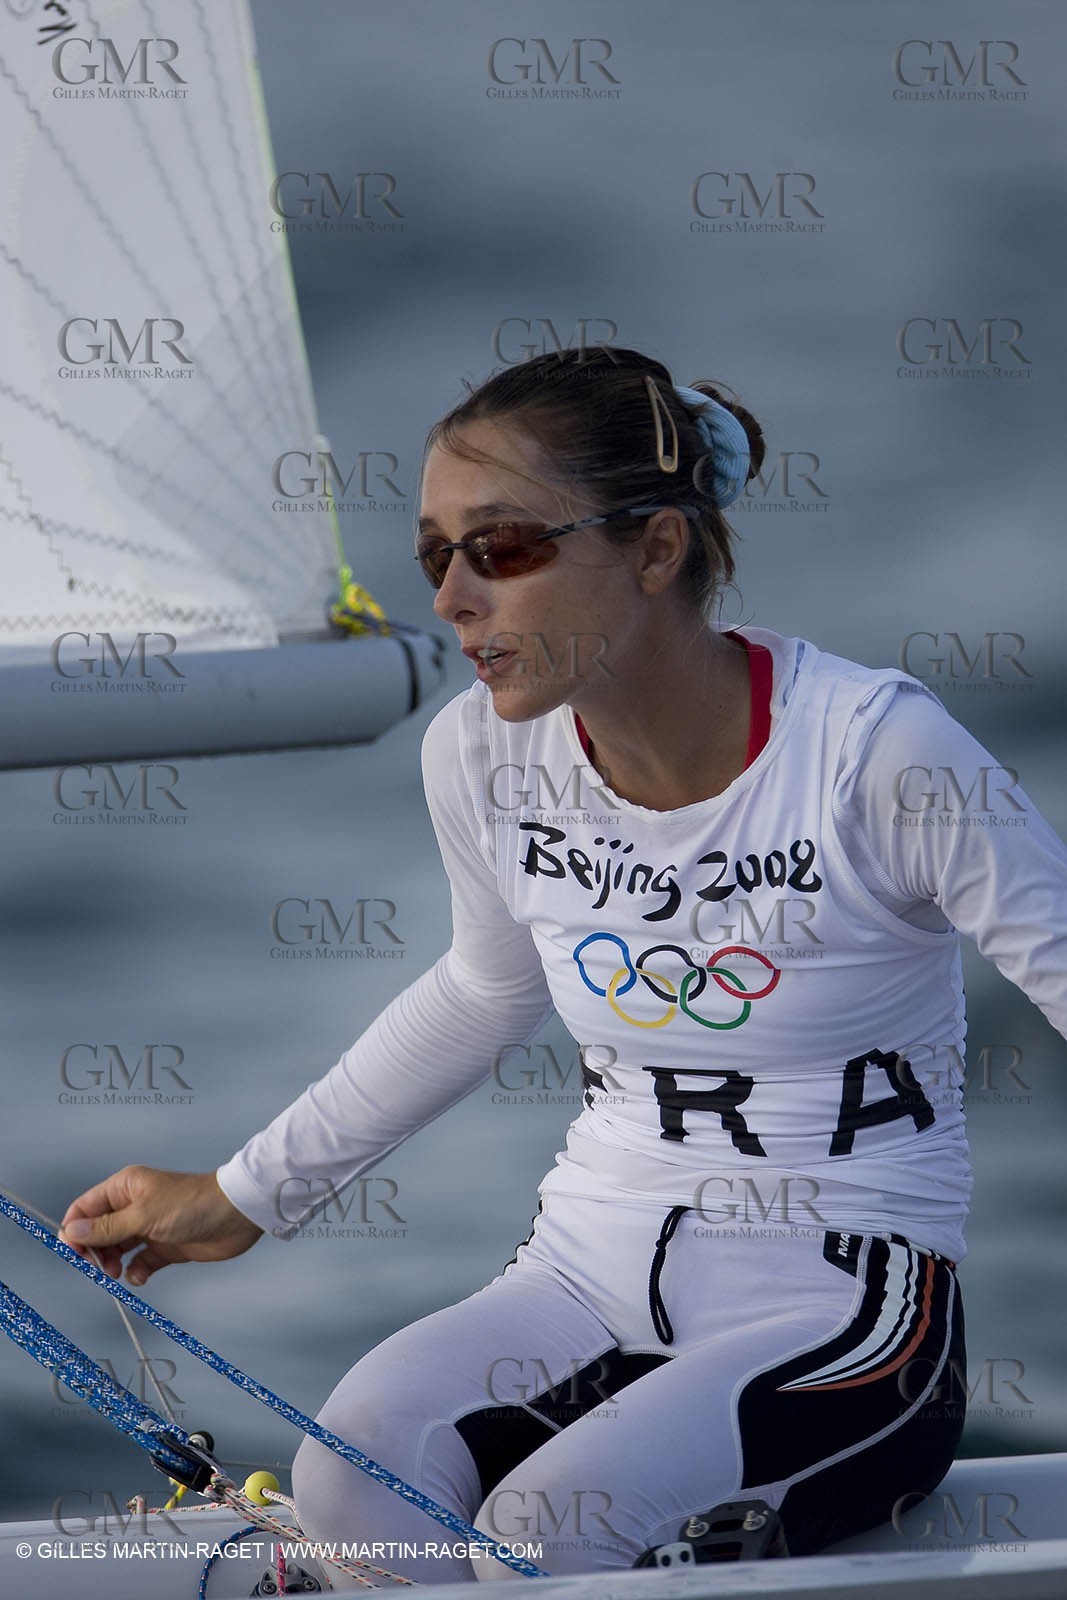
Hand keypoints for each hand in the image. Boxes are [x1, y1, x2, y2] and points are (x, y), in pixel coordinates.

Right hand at [59, 1166, 262, 1285]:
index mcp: (125, 1188)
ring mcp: (150, 1227)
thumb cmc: (191, 1205)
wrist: (235, 1216)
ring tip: (117, 1272)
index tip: (74, 1254)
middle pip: (98, 1232)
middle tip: (99, 1268)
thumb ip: (107, 1227)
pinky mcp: (165, 1247)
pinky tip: (140, 1276)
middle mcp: (134, 1206)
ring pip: (117, 1249)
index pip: (85, 1208)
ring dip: (112, 1263)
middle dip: (94, 1251)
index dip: (75, 1230)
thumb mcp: (143, 1215)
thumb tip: (72, 1232)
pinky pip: (139, 1263)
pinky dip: (136, 1272)